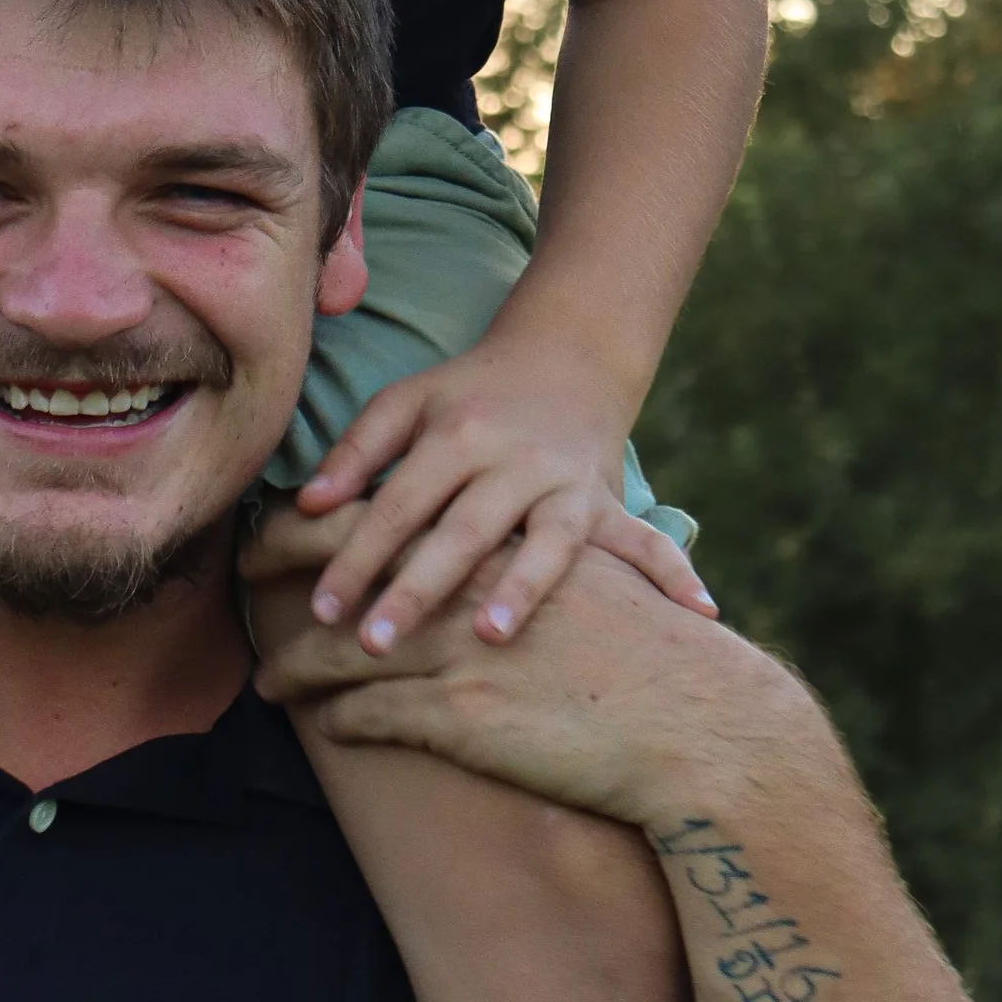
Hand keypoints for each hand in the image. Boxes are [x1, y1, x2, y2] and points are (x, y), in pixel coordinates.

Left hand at [245, 502, 786, 828]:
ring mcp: (458, 645)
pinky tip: (331, 726)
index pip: (378, 507)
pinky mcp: (461, 711)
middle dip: (289, 577)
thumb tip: (470, 549)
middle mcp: (470, 575)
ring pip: (349, 650)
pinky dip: (344, 718)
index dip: (314, 522)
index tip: (268, 533)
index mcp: (496, 519)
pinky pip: (376, 713)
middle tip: (243, 585)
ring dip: (303, 669)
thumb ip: (518, 547)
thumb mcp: (583, 568)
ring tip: (273, 684)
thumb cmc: (645, 648)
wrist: (694, 718)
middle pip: (348, 565)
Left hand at [291, 344, 715, 647]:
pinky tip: (700, 614)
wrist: (568, 359)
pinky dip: (674, 572)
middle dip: (416, 587)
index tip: (318, 610)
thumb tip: (302, 505)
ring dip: (517, 588)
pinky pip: (644, 542)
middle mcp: (513, 458)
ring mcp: (567, 482)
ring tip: (488, 637)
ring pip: (543, 541)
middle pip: (460, 528)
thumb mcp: (408, 407)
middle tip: (373, 643)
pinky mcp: (608, 504)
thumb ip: (357, 452)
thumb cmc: (469, 395)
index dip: (357, 553)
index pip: (398, 501)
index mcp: (457, 432)